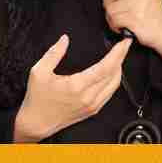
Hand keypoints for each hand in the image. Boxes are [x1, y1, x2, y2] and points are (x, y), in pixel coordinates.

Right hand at [13, 33, 131, 141]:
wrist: (37, 123)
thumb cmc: (37, 99)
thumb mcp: (39, 72)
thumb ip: (53, 53)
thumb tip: (64, 39)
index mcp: (77, 86)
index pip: (106, 67)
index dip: (118, 53)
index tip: (124, 42)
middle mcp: (88, 97)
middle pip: (115, 75)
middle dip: (121, 58)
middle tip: (123, 45)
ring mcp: (92, 105)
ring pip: (114, 85)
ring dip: (119, 69)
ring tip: (118, 56)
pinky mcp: (93, 110)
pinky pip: (109, 93)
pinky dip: (114, 80)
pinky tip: (111, 73)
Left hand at [103, 0, 161, 65]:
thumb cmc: (152, 8)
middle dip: (109, 2)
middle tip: (115, 8)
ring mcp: (141, 2)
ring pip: (111, 7)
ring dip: (111, 16)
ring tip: (120, 18)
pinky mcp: (136, 17)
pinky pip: (114, 19)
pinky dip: (115, 24)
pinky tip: (122, 26)